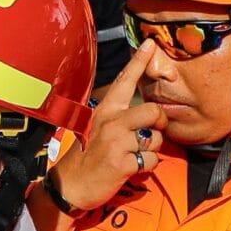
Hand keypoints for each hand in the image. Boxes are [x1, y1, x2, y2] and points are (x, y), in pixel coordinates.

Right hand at [48, 57, 161, 213]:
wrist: (70, 186)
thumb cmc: (86, 157)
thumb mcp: (97, 129)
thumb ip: (119, 118)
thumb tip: (146, 115)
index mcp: (105, 110)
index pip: (125, 81)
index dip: (139, 62)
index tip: (150, 44)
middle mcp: (110, 122)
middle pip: (152, 110)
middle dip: (160, 123)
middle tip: (153, 131)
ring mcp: (116, 142)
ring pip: (156, 138)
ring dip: (152, 149)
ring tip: (134, 154)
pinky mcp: (122, 163)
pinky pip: (151, 160)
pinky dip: (146, 167)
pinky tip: (130, 168)